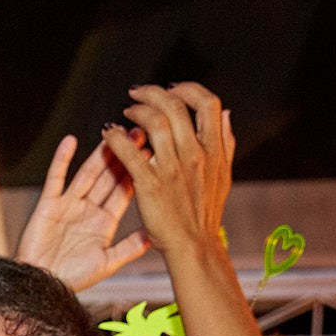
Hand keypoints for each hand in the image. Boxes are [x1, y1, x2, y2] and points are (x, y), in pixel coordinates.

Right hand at [14, 135, 150, 291]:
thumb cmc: (71, 279)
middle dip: (122, 155)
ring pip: (87, 173)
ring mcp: (68, 205)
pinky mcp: (48, 205)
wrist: (40, 286)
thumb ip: (130, 247)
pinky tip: (71, 142)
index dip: (137, 171)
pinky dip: (62, 159)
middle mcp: (88, 210)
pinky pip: (56, 178)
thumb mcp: (108, 263)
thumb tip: (155, 234)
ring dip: (99, 153)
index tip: (151, 152)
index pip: (124, 191)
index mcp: (104, 222)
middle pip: (108, 177)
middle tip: (137, 133)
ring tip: (113, 133)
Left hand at [100, 83, 232, 257]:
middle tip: (137, 94)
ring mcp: (172, 168)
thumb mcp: (224, 174)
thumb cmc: (205, 212)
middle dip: (153, 93)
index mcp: (214, 149)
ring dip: (136, 111)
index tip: (172, 89)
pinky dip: (116, 138)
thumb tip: (227, 114)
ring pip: (154, 122)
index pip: (208, 103)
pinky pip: (130, 152)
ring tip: (125, 114)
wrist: (194, 246)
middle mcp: (196, 154)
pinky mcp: (150, 184)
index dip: (188, 89)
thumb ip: (226, 142)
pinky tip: (108, 134)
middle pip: (176, 106)